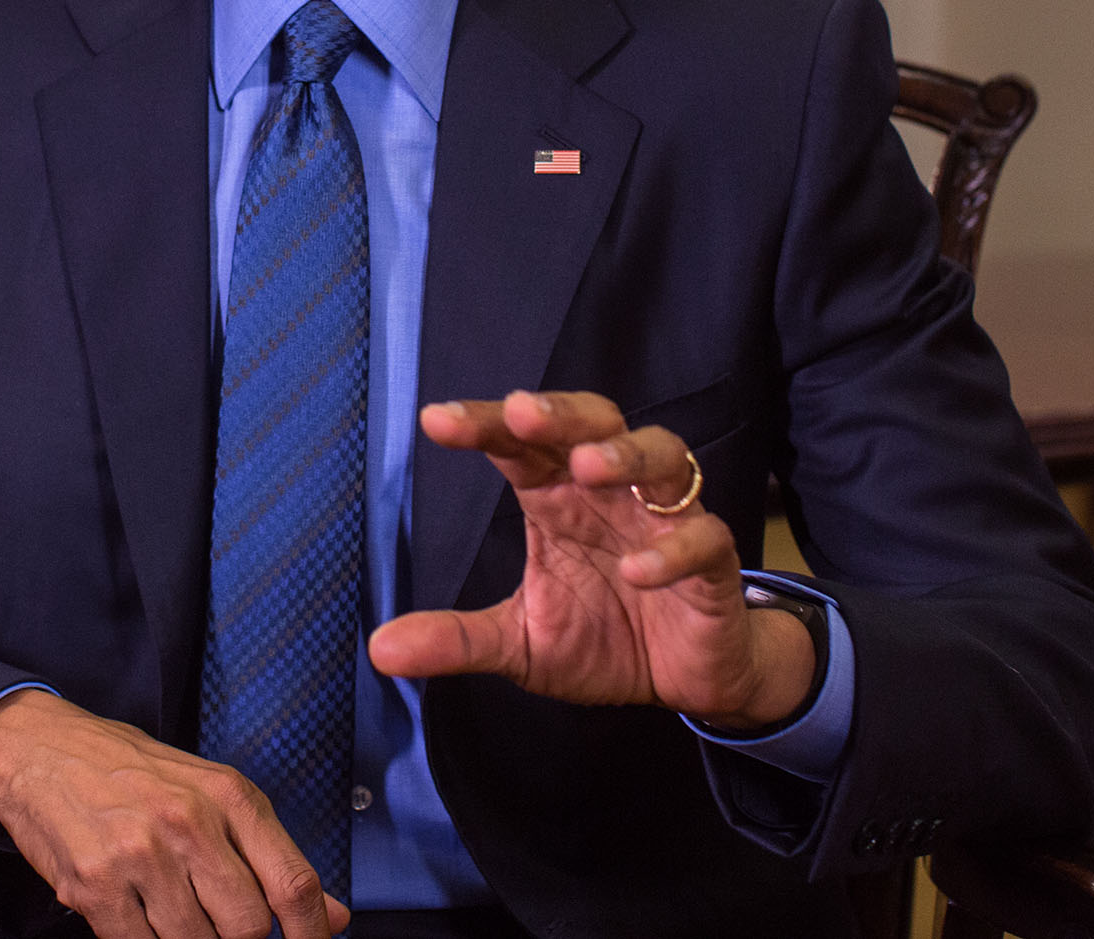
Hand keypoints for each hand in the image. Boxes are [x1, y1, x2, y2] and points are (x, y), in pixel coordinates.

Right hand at [0, 688, 351, 938]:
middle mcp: (189, 823)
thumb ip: (270, 854)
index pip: (293, 882)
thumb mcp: (210, 792)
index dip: (311, 933)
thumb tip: (332, 916)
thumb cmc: (130, 770)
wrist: (39, 749)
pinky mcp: (94, 887)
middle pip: (249, 927)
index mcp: (229, 796)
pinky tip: (141, 922)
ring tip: (174, 918)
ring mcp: (140, 856)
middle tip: (220, 928)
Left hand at [367, 389, 815, 731]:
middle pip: (594, 423)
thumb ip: (457, 639)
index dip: (483, 425)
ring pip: (662, 456)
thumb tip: (380, 650)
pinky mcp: (713, 562)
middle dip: (561, 413)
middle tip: (521, 413)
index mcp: (559, 498)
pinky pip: (704, 538)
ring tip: (590, 467)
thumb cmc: (604, 640)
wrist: (685, 681)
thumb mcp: (520, 643)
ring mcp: (666, 521)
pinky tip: (638, 570)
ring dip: (627, 454)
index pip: (519, 444)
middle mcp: (613, 493)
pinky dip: (673, 548)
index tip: (435, 420)